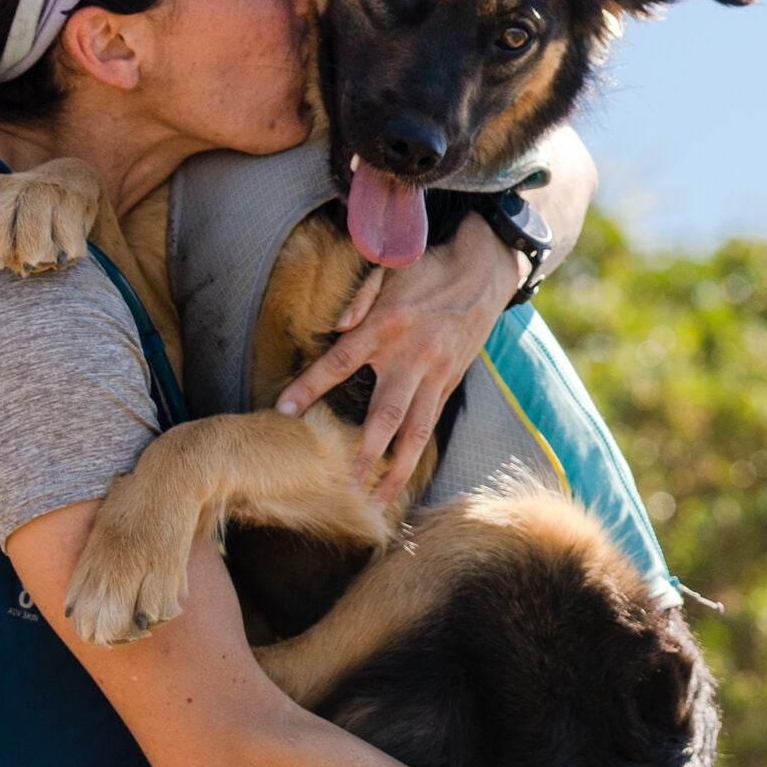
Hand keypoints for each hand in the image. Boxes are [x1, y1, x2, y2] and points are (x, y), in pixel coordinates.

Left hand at [273, 222, 526, 492]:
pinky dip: (417, 453)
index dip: (310, 387)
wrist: (483, 271)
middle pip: (385, 414)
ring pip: (416, 432)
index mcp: (388, 324)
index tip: (283, 410)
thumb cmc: (427, 268)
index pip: (340, 361)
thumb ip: (359, 296)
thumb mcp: (389, 267)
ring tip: (380, 499)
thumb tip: (337, 328)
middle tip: (345, 485)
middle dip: (365, 453)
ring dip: (398, 469)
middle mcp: (412, 356)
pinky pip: (432, 424)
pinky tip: (404, 475)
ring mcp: (435, 374)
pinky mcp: (450, 382)